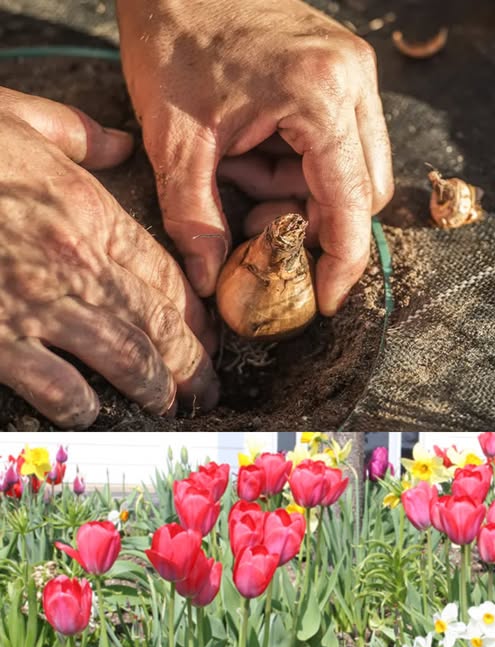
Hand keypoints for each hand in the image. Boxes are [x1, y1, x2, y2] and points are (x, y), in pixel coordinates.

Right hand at [0, 88, 218, 428]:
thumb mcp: (17, 118)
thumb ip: (78, 134)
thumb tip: (122, 144)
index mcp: (89, 212)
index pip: (167, 276)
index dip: (197, 315)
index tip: (210, 338)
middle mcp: (78, 262)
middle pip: (160, 324)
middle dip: (194, 364)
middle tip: (208, 390)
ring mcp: (39, 303)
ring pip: (127, 358)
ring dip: (157, 389)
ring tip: (170, 407)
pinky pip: (57, 386)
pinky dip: (81, 406)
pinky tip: (92, 413)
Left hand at [116, 0, 393, 314]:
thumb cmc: (172, 40)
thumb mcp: (174, 141)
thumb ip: (194, 218)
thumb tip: (209, 283)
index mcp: (319, 97)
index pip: (353, 206)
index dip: (342, 263)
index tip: (326, 301)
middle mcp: (352, 82)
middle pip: (365, 192)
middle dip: (316, 222)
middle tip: (257, 221)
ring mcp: (354, 73)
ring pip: (357, 171)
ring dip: (306, 193)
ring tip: (244, 173)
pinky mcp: (343, 71)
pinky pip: (342, 144)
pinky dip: (303, 165)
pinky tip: (257, 150)